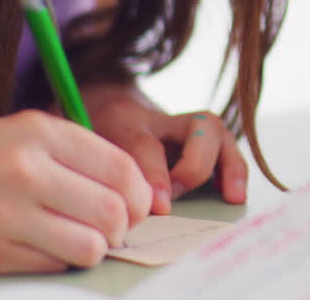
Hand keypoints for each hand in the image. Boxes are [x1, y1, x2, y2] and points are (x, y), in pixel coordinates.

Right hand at [0, 110, 151, 272]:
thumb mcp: (18, 134)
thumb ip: (73, 156)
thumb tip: (134, 192)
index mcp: (39, 132)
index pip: (121, 168)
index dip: (139, 195)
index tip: (135, 207)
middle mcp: (26, 168)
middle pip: (113, 210)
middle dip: (122, 227)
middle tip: (109, 229)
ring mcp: (6, 213)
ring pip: (91, 245)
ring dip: (93, 249)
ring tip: (75, 240)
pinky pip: (54, 266)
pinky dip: (59, 262)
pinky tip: (39, 248)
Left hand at [81, 84, 247, 213]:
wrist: (98, 100)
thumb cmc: (84, 133)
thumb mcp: (75, 145)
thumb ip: (89, 170)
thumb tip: (107, 210)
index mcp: (122, 118)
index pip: (145, 145)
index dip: (155, 177)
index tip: (158, 207)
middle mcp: (158, 117)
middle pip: (195, 126)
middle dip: (194, 167)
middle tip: (179, 198)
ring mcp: (180, 122)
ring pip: (215, 129)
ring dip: (228, 164)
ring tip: (232, 197)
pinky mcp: (197, 136)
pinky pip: (224, 146)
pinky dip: (234, 169)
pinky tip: (235, 194)